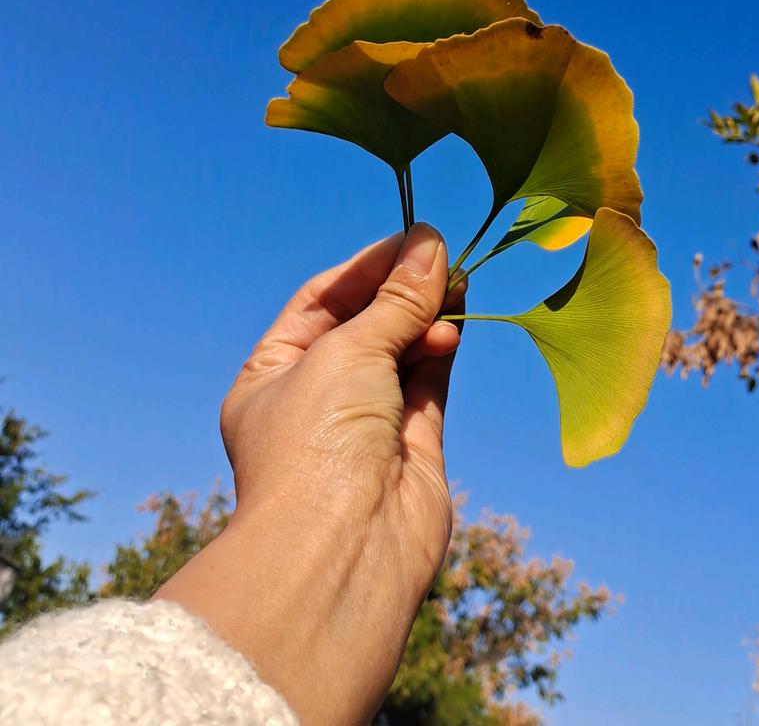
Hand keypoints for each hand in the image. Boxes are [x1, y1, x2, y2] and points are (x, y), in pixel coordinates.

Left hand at [157, 224, 462, 724]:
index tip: (412, 238)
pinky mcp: (413, 444)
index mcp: (273, 374)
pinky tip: (455, 324)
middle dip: (403, 289)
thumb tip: (431, 246)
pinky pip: (429, 382)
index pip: (322, 300)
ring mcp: (366, 422)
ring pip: (403, 351)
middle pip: (366, 323)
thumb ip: (396, 300)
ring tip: (457, 283)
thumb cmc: (317, 443)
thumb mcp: (348, 351)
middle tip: (444, 255)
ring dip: (428, 316)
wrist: (345, 548)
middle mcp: (318, 397)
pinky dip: (442, 351)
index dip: (368, 266)